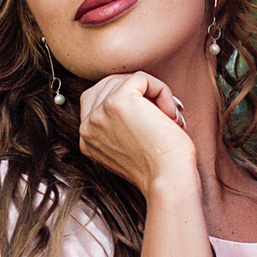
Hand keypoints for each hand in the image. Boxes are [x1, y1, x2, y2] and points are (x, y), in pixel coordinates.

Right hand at [75, 70, 192, 191]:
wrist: (168, 179)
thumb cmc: (160, 166)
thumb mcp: (130, 145)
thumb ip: (121, 124)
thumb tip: (138, 95)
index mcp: (87, 139)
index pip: (99, 100)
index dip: (130, 101)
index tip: (152, 119)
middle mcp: (87, 126)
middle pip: (109, 85)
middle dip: (140, 93)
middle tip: (165, 113)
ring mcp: (99, 112)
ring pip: (127, 80)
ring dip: (154, 93)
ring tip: (169, 116)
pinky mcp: (117, 101)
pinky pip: (141, 78)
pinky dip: (161, 90)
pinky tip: (170, 114)